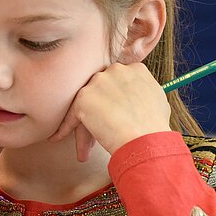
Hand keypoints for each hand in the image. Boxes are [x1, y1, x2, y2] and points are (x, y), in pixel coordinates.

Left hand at [49, 62, 171, 161]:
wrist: (146, 138)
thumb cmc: (155, 127)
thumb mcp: (158, 100)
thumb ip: (144, 92)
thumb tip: (140, 98)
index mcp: (135, 69)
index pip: (117, 82)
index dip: (114, 100)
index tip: (113, 114)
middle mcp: (115, 70)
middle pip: (100, 90)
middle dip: (98, 110)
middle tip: (100, 129)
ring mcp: (98, 82)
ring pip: (86, 104)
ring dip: (84, 124)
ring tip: (82, 147)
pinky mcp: (83, 98)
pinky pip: (71, 115)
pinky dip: (64, 128)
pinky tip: (57, 138)